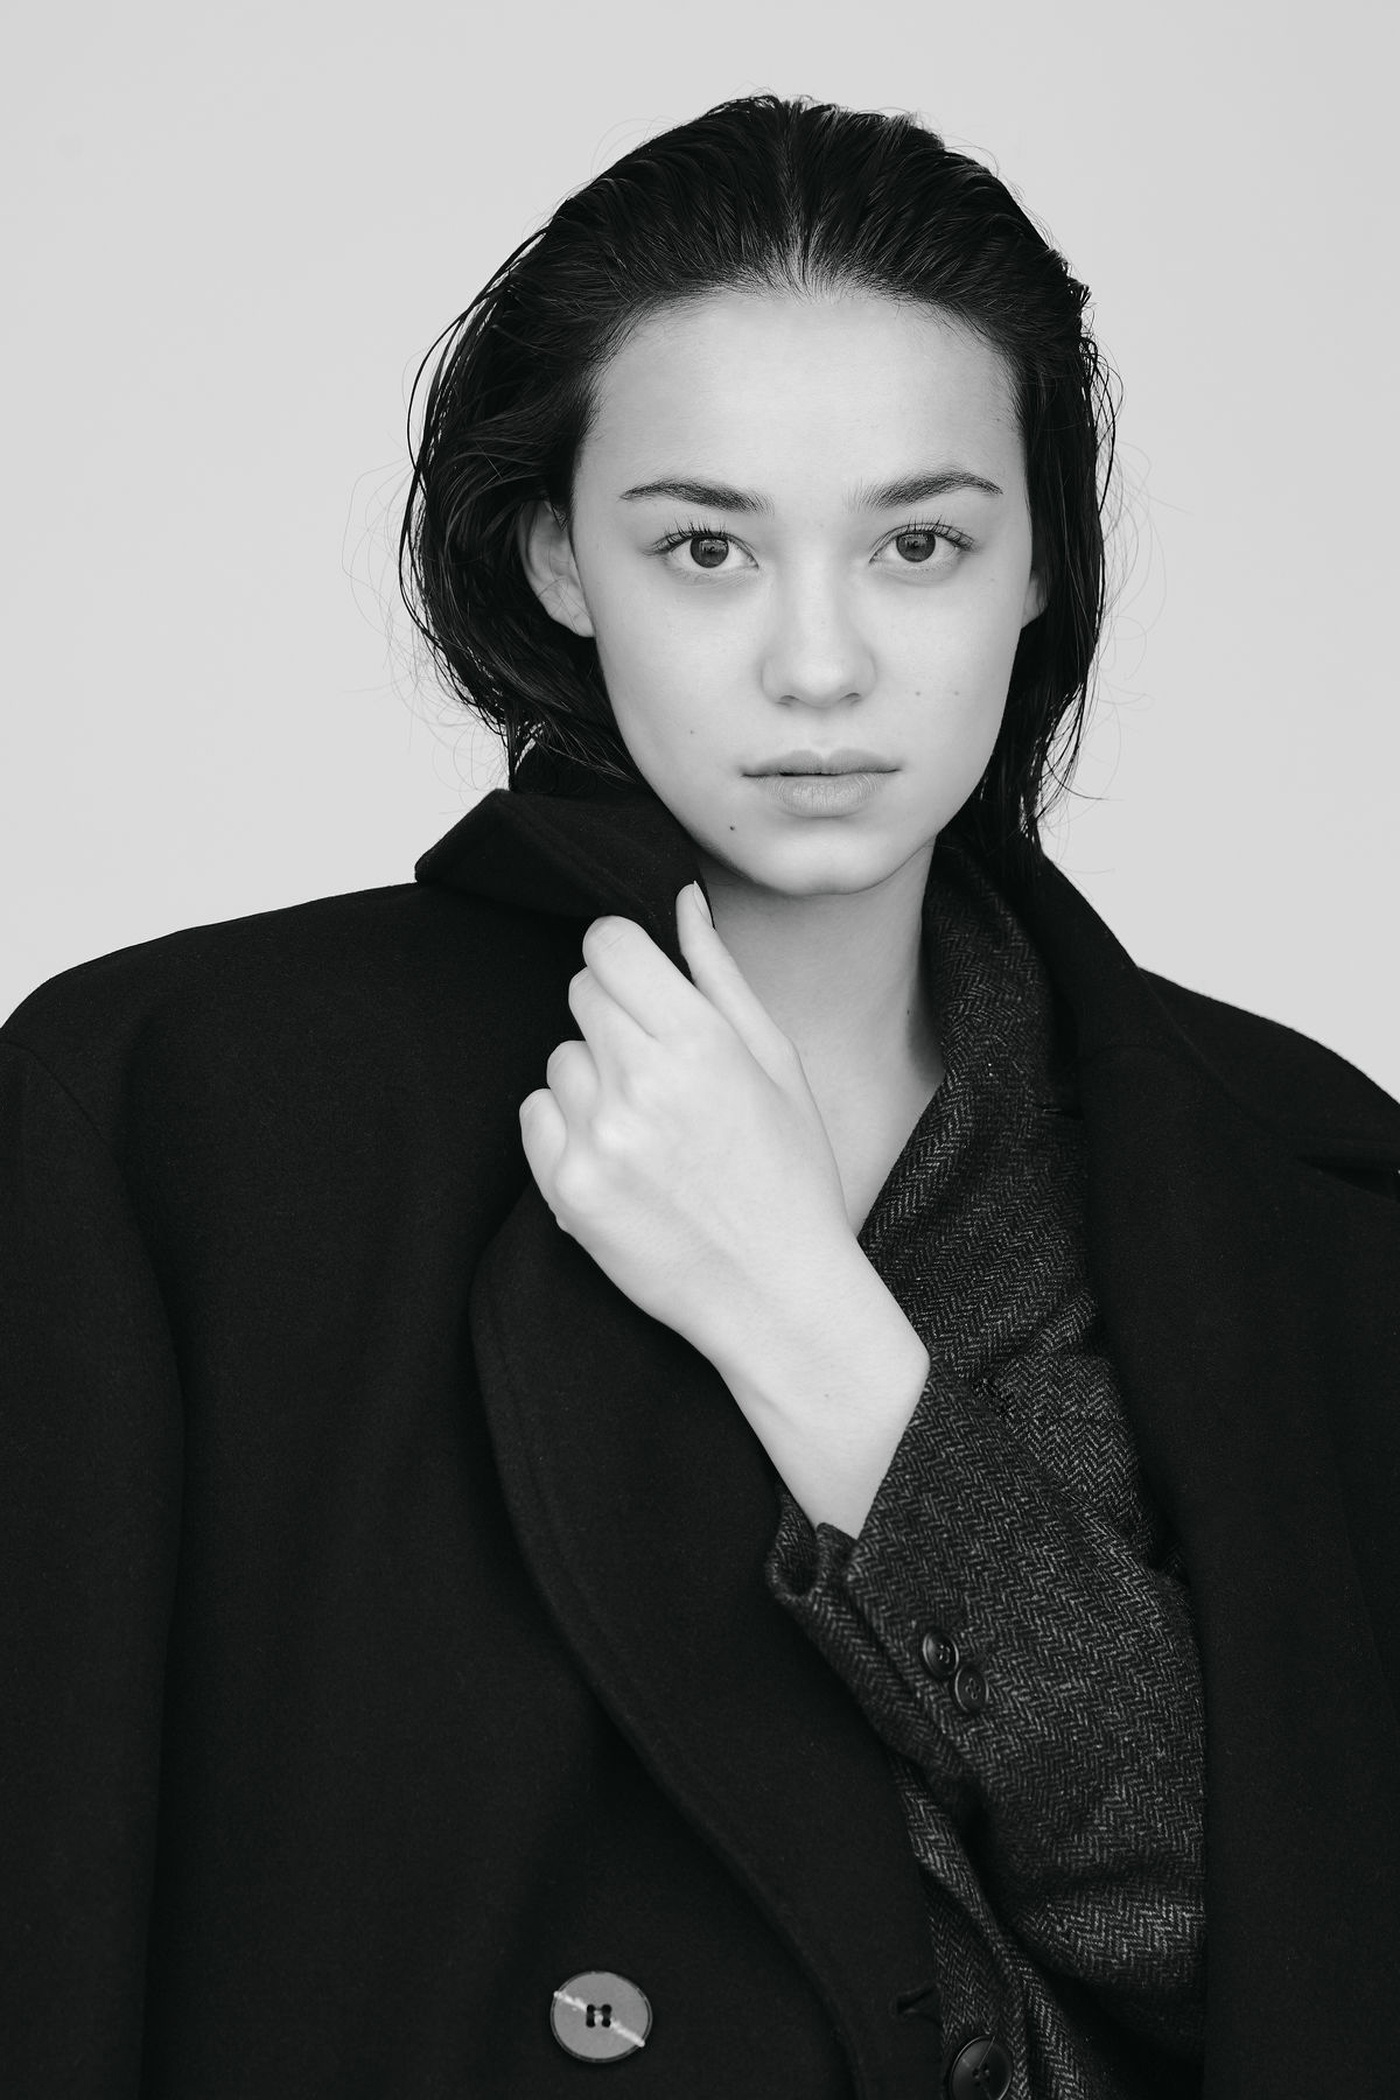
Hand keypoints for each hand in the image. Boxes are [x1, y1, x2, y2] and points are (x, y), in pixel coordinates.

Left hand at [518, 883, 857, 1377]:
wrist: (776, 1292)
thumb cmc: (789, 1175)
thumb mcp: (776, 1063)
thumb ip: (718, 976)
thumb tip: (681, 903)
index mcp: (700, 1040)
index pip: (608, 943)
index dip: (623, 958)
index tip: (640, 984)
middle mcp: (642, 1082)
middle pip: (580, 993)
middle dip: (614, 1017)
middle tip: (657, 1071)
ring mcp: (599, 1138)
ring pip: (559, 1058)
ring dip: (592, 1080)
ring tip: (647, 1128)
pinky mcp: (567, 1188)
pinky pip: (535, 1116)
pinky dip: (566, 1131)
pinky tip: (620, 1161)